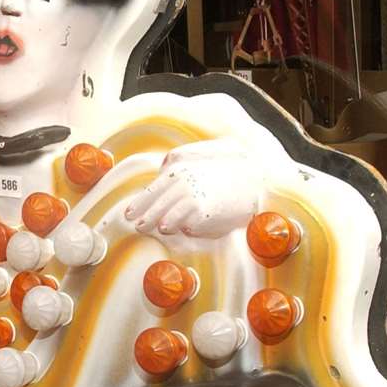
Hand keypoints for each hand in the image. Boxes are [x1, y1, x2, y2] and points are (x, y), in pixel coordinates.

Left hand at [123, 138, 261, 238]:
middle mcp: (180, 182)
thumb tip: (162, 171)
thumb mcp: (200, 156)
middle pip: (155, 205)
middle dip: (145, 217)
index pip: (151, 190)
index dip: (139, 204)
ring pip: (166, 217)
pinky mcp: (202, 212)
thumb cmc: (230, 167)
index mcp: (177, 168)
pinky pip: (185, 225)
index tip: (129, 214)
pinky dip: (181, 228)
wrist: (257, 175)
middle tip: (138, 227)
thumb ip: (179, 162)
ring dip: (160, 224)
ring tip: (158, 229)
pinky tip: (178, 231)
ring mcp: (190, 197)